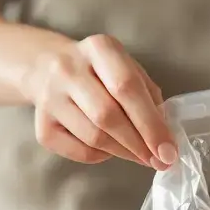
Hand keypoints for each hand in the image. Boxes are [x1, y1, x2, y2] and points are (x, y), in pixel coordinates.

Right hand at [27, 34, 176, 169]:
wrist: (44, 67)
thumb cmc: (99, 70)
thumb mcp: (126, 67)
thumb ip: (148, 95)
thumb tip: (164, 136)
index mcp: (99, 48)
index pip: (127, 87)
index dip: (151, 123)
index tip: (168, 150)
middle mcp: (69, 69)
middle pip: (108, 115)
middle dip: (139, 143)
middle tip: (159, 160)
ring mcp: (50, 98)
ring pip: (93, 137)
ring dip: (124, 152)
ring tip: (140, 155)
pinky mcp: (41, 126)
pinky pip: (78, 152)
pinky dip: (101, 156)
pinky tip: (110, 149)